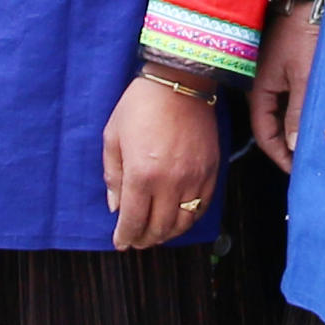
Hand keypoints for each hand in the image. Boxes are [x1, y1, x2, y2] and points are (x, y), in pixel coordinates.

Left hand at [106, 72, 217, 249]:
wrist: (180, 81)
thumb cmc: (140, 106)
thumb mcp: (113, 137)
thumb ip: (113, 176)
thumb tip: (116, 207)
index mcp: (142, 175)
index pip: (134, 220)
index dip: (126, 236)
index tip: (121, 243)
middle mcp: (170, 182)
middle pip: (160, 227)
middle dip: (145, 239)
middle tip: (136, 241)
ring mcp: (195, 178)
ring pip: (183, 222)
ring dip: (168, 234)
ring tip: (156, 233)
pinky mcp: (212, 171)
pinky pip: (202, 206)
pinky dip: (189, 218)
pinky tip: (178, 218)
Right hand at [251, 0, 321, 171]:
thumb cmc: (303, 30)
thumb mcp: (304, 76)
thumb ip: (298, 113)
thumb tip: (294, 148)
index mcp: (258, 91)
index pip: (264, 135)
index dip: (280, 157)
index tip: (297, 173)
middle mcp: (263, 86)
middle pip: (274, 126)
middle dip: (291, 147)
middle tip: (311, 162)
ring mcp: (275, 75)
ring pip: (285, 112)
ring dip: (299, 129)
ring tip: (320, 143)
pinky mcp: (288, 65)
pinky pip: (292, 96)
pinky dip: (304, 110)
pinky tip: (321, 116)